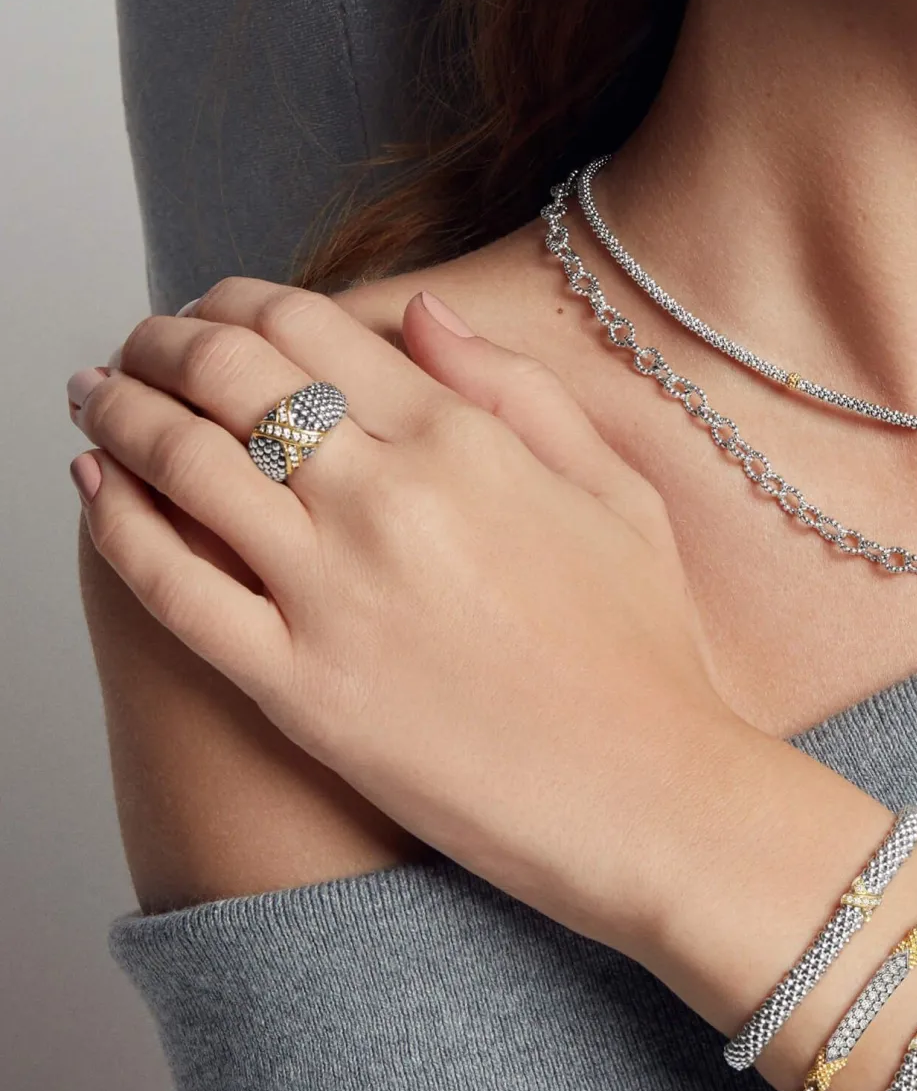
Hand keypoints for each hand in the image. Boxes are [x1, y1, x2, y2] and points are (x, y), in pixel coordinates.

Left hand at [67, 278, 758, 952]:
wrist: (649, 791)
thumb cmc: (644, 643)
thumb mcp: (615, 485)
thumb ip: (516, 387)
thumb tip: (423, 310)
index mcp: (464, 440)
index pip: (310, 324)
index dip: (240, 299)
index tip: (216, 306)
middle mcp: (387, 497)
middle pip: (229, 374)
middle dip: (165, 339)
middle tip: (142, 341)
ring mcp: (334, 593)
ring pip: (182, 464)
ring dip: (120, 410)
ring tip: (96, 394)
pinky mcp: (298, 687)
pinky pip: (172, 588)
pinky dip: (116, 524)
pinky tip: (94, 487)